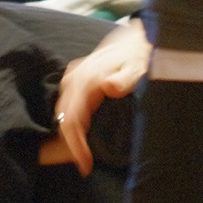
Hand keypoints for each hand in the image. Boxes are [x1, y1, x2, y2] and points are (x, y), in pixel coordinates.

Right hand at [40, 19, 151, 176]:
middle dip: (71, 145)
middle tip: (85, 163)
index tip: (85, 164)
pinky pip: (66, 104)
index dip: (76, 146)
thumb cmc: (139, 55)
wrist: (136, 38)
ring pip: (63, 113)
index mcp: (87, 79)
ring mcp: (73, 77)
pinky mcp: (75, 77)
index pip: (72, 120)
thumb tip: (107, 86)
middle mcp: (75, 78)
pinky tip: (81, 133)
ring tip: (83, 153)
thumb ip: (124, 79)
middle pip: (64, 119)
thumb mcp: (138, 68)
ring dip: (69, 135)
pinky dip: (70, 122)